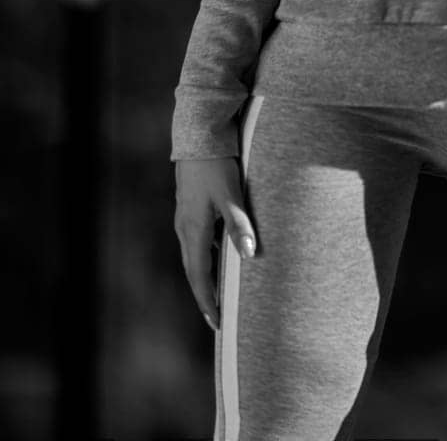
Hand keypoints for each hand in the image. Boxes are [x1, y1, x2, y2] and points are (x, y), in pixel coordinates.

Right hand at [174, 156, 257, 331]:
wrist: (197, 135)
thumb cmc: (216, 164)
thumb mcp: (230, 193)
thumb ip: (239, 223)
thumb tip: (249, 255)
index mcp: (193, 230)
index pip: (199, 276)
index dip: (208, 301)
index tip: (217, 324)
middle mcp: (185, 228)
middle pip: (194, 270)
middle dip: (205, 295)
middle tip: (217, 318)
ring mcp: (185, 218)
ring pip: (194, 256)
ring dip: (205, 276)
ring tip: (219, 294)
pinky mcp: (190, 207)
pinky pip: (197, 241)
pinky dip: (206, 256)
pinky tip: (219, 256)